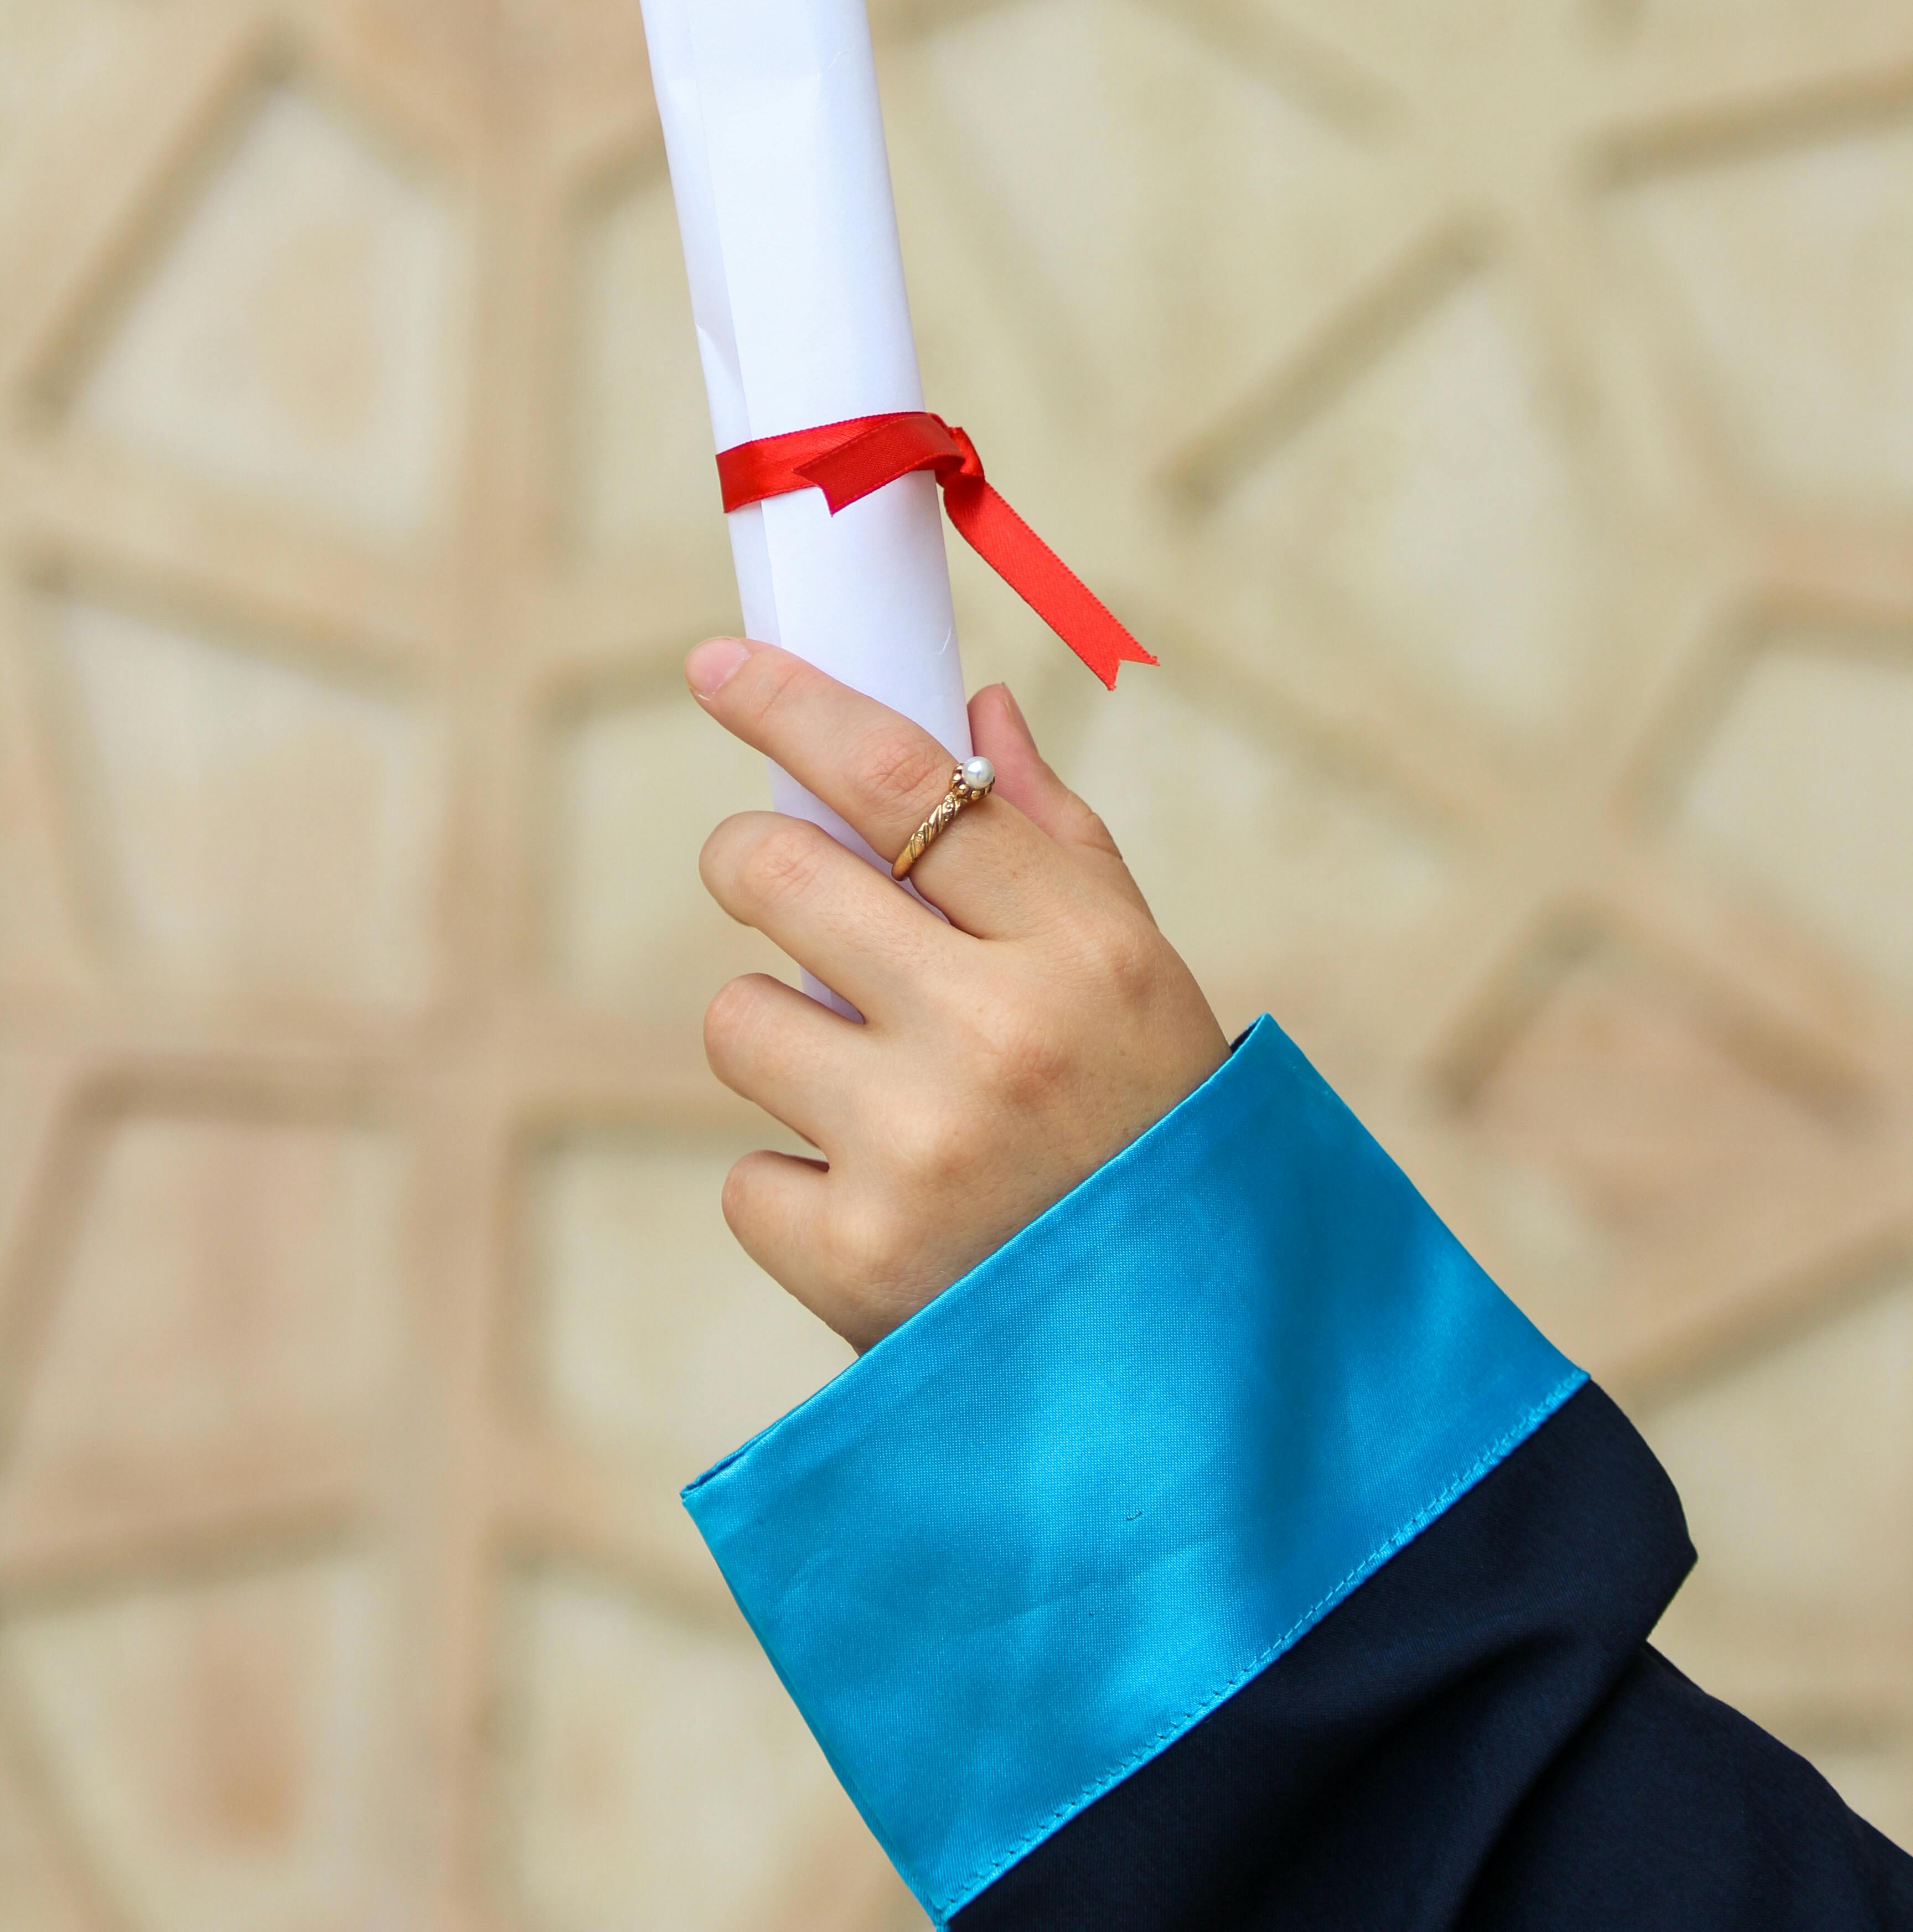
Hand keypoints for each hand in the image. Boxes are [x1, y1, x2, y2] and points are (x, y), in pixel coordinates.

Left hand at [688, 640, 1228, 1350]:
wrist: (1184, 1364)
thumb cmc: (1153, 1126)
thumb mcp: (1138, 972)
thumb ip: (1050, 837)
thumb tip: (973, 712)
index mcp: (1079, 946)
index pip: (902, 777)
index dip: (789, 705)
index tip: (717, 666)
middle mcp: (996, 1036)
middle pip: (776, 871)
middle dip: (754, 860)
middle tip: (776, 878)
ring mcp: (919, 1150)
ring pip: (739, 1018)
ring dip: (783, 1038)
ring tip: (876, 1094)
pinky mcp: (855, 1259)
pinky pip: (744, 1174)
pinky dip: (796, 1187)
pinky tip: (885, 1208)